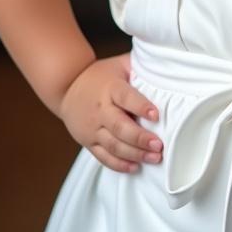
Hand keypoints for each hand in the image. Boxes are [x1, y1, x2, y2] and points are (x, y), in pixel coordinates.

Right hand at [59, 53, 162, 173]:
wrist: (67, 86)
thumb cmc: (100, 75)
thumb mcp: (119, 64)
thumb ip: (139, 66)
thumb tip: (164, 67)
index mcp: (110, 88)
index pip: (126, 97)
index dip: (141, 106)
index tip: (156, 115)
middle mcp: (100, 109)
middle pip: (120, 127)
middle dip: (140, 138)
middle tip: (159, 145)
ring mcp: (93, 128)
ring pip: (113, 145)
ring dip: (134, 154)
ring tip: (154, 158)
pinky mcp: (88, 142)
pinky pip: (103, 157)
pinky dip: (119, 164)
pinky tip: (135, 166)